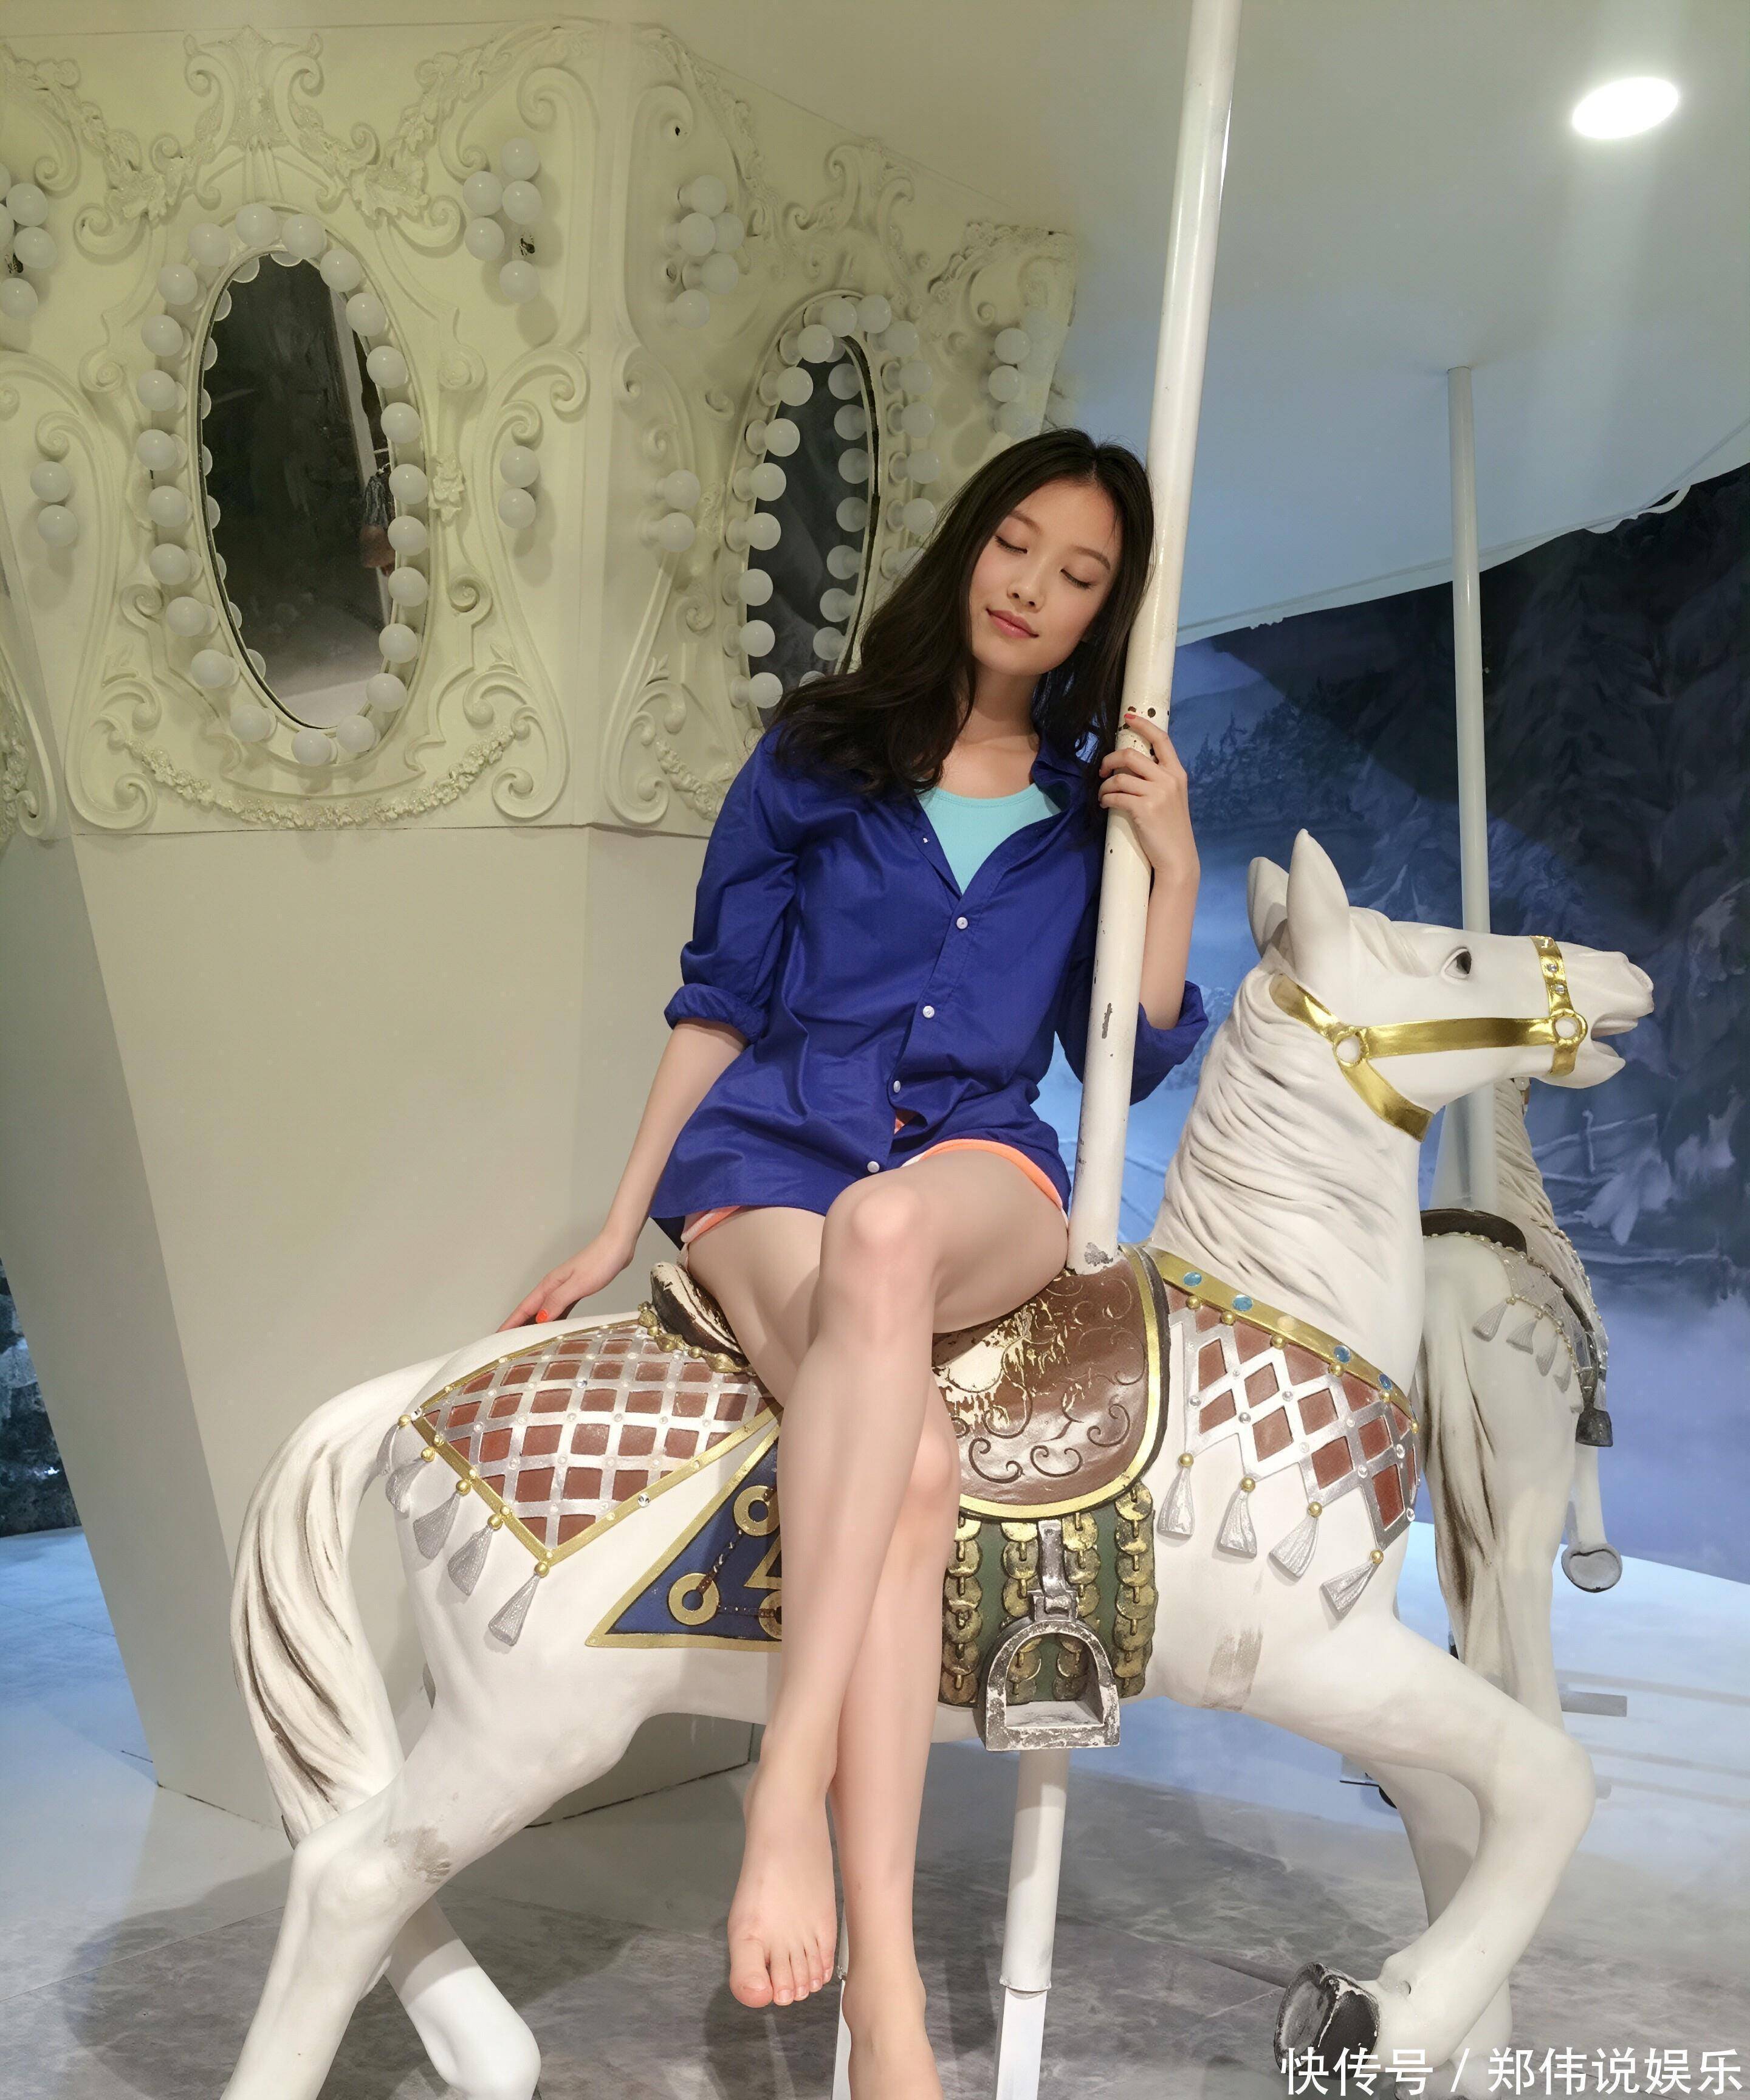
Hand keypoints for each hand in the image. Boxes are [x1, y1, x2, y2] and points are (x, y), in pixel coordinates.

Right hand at [498, 1228, 636, 1330]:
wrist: (618, 1247)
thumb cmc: (600, 1262)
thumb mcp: (578, 1284)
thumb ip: (557, 1301)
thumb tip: (539, 1319)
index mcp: (549, 1285)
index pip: (524, 1308)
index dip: (511, 1323)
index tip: (497, 1337)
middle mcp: (553, 1287)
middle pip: (530, 1311)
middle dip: (517, 1327)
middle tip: (506, 1345)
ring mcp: (564, 1289)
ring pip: (544, 1312)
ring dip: (534, 1326)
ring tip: (525, 1342)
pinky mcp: (576, 1291)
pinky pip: (559, 1310)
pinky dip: (553, 1321)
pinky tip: (553, 1330)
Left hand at [1099, 710, 1199, 888]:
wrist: (1177, 856)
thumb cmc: (1171, 827)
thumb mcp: (1172, 797)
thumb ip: (1159, 778)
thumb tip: (1131, 766)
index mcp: (1177, 773)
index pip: (1162, 739)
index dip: (1143, 725)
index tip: (1127, 718)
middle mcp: (1169, 779)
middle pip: (1131, 755)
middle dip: (1110, 759)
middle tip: (1102, 769)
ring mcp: (1157, 794)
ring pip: (1119, 777)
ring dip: (1104, 784)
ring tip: (1102, 793)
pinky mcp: (1144, 809)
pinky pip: (1115, 796)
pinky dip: (1105, 798)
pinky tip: (1105, 803)